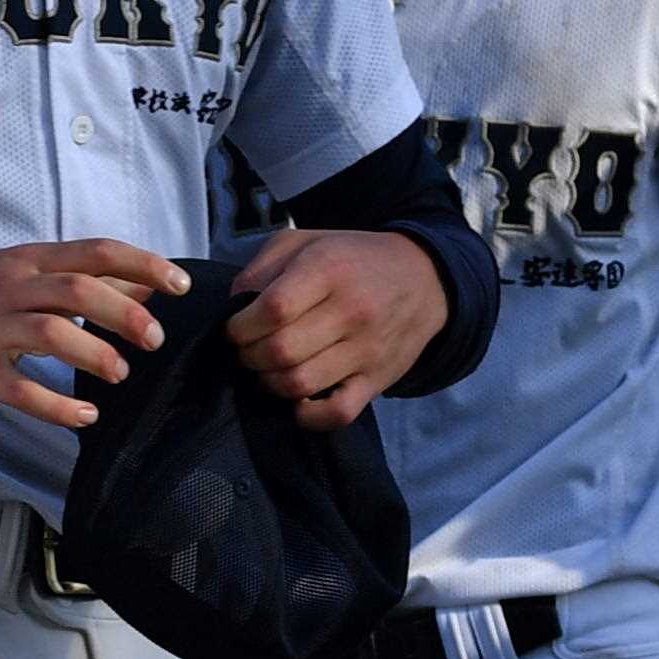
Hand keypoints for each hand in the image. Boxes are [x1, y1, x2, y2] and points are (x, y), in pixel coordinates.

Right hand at [0, 240, 180, 431]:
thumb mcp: (20, 273)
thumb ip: (79, 280)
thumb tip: (146, 287)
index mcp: (29, 261)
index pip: (96, 252)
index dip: (143, 265)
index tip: (181, 284)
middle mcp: (12, 288)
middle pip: (78, 291)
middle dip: (126, 315)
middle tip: (155, 340)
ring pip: (51, 334)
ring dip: (94, 355)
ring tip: (119, 374)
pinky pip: (20, 389)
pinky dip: (57, 405)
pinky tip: (84, 414)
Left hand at [227, 228, 449, 430]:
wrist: (424, 278)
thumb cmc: (353, 259)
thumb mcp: (305, 242)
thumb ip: (261, 268)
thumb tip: (234, 308)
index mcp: (328, 269)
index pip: (272, 309)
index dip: (241, 326)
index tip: (236, 328)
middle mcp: (351, 310)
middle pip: (281, 350)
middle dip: (249, 356)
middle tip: (249, 349)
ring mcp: (367, 349)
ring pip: (300, 384)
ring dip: (269, 383)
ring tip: (268, 369)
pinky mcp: (377, 380)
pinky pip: (338, 413)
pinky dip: (308, 416)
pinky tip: (298, 399)